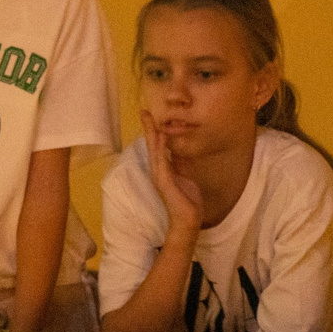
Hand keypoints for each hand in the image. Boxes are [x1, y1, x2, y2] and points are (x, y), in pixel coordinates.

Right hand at [142, 112, 203, 237]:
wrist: (188, 220)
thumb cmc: (187, 200)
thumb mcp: (185, 176)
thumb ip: (181, 163)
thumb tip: (179, 149)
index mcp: (163, 169)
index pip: (158, 146)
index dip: (154, 131)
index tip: (151, 116)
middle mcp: (158, 171)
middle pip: (152, 145)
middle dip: (149, 128)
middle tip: (144, 111)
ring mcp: (159, 176)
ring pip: (154, 151)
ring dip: (152, 134)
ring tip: (149, 119)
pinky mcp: (164, 182)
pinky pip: (162, 162)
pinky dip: (161, 149)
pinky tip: (160, 137)